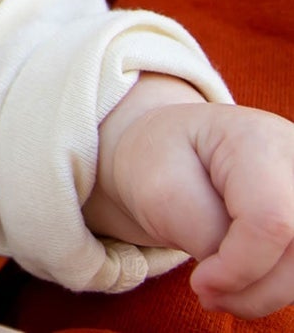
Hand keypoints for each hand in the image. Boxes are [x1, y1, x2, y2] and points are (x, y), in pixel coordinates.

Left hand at [85, 75, 293, 317]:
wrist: (172, 150)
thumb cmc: (161, 161)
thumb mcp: (159, 186)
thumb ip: (202, 231)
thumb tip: (237, 274)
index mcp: (255, 139)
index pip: (271, 220)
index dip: (240, 267)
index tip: (199, 284)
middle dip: (253, 287)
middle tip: (206, 291)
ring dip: (262, 292)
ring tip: (217, 285)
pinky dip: (272, 286)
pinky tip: (239, 279)